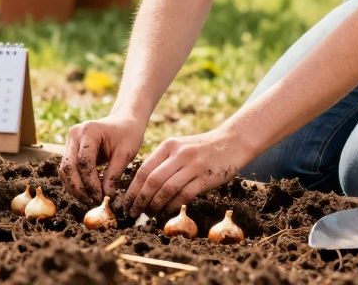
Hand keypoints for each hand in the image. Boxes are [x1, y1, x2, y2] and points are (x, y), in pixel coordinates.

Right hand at [58, 113, 145, 203]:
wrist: (124, 121)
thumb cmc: (128, 134)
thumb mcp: (126, 153)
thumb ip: (114, 174)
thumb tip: (106, 196)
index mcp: (89, 131)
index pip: (84, 162)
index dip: (91, 183)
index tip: (101, 198)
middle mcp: (75, 134)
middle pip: (69, 167)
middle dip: (79, 188)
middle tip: (92, 202)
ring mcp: (70, 140)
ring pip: (65, 170)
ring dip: (75, 188)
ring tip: (89, 200)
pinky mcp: (70, 148)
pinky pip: (67, 169)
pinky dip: (74, 182)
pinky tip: (86, 193)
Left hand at [122, 127, 246, 216]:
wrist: (231, 143)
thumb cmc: (201, 149)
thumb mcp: (179, 147)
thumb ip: (163, 162)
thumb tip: (143, 186)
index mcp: (168, 146)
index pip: (144, 170)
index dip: (133, 189)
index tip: (126, 202)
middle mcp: (178, 154)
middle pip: (152, 181)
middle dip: (140, 200)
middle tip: (134, 212)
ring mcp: (192, 165)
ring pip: (166, 189)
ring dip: (155, 205)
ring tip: (149, 214)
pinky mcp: (205, 177)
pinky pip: (184, 194)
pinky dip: (172, 205)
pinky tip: (167, 212)